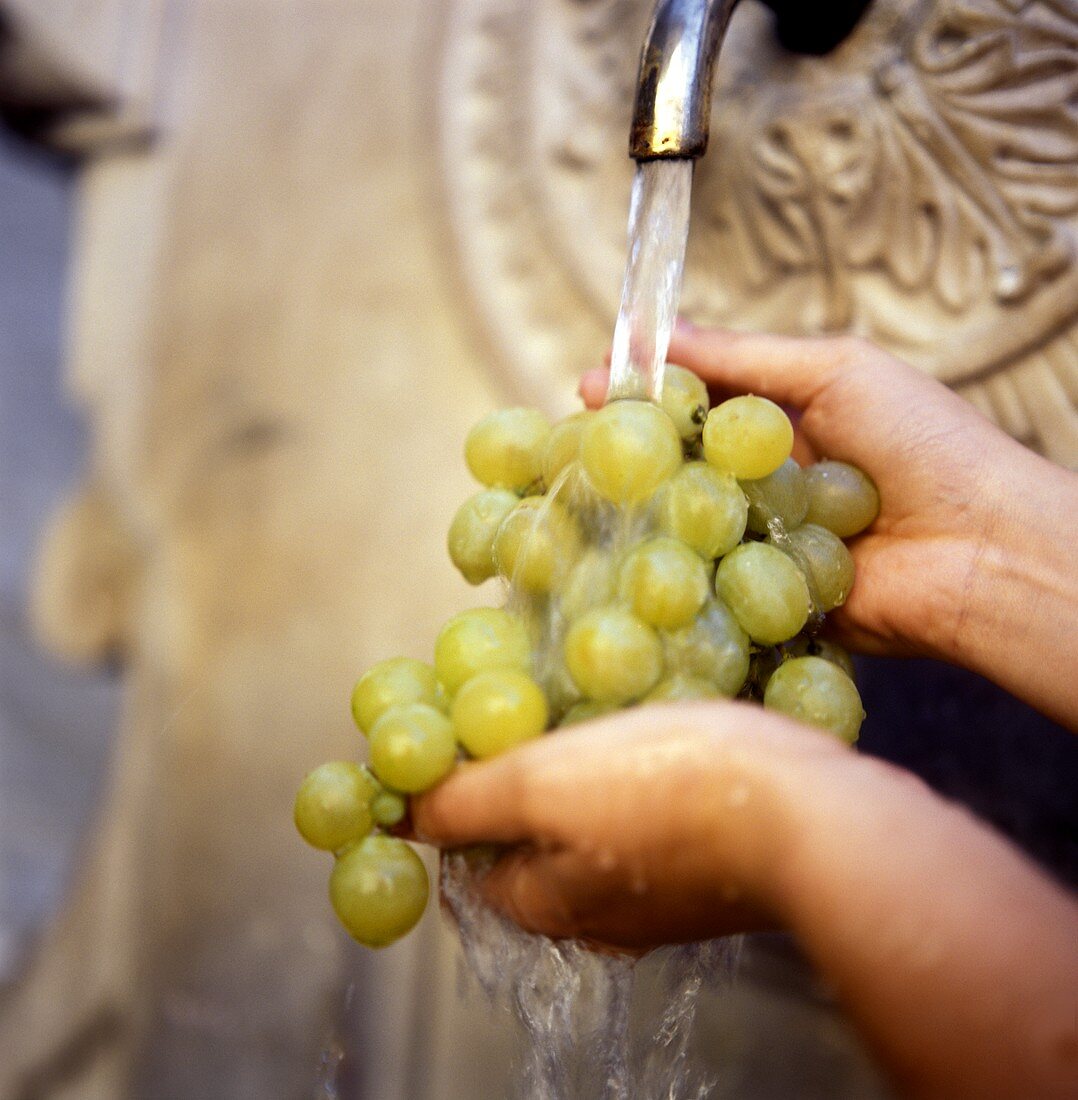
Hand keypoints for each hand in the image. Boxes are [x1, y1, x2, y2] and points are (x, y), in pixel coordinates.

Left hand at [415, 701, 841, 947]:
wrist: (815, 815)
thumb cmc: (673, 791)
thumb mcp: (545, 785)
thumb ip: (469, 802)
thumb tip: (408, 814)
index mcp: (549, 901)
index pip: (471, 854)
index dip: (458, 792)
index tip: (470, 735)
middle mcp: (601, 914)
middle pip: (534, 843)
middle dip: (525, 780)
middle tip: (534, 711)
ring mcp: (663, 896)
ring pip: (595, 829)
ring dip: (585, 775)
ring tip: (595, 712)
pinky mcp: (715, 869)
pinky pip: (652, 822)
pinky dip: (639, 781)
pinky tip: (657, 737)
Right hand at [584, 328, 1077, 726]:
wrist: (980, 553)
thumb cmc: (924, 446)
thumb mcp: (836, 371)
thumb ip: (746, 357)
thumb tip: (663, 330)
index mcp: (789, 424)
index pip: (700, 401)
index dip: (648, 390)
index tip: (595, 383)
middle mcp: (768, 482)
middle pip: (683, 462)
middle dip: (632, 449)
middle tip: (577, 439)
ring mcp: (762, 540)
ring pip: (686, 519)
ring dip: (644, 505)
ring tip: (588, 491)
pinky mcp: (763, 597)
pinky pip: (707, 576)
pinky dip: (674, 565)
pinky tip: (630, 551)